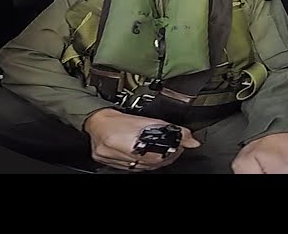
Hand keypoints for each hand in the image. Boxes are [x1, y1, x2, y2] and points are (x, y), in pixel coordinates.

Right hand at [83, 108, 200, 170]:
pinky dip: (144, 164)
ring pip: (143, 167)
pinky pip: (133, 169)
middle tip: (175, 149)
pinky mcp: (110, 163)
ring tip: (163, 153)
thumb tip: (191, 140)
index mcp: (126, 138)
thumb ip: (168, 128)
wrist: (97, 121)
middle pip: (150, 161)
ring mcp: (112, 159)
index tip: (181, 145)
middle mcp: (117, 150)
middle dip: (166, 156)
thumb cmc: (117, 118)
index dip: (172, 151)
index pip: (156, 151)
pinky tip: (148, 158)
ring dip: (156, 161)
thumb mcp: (145, 119)